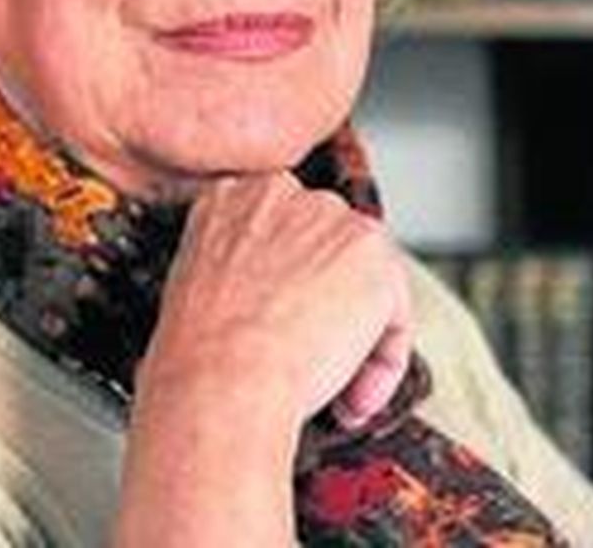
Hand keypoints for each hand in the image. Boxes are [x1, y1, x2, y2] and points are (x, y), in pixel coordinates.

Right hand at [140, 172, 412, 434]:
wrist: (221, 377)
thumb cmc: (199, 352)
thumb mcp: (197, 286)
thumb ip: (239, 269)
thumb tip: (275, 299)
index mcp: (227, 196)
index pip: (282, 233)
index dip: (288, 290)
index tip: (281, 331)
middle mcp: (279, 194)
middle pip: (328, 251)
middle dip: (327, 308)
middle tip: (311, 361)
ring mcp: (329, 219)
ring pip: (365, 286)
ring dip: (357, 341)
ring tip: (333, 389)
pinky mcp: (373, 255)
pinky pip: (395, 321)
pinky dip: (382, 366)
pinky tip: (351, 399)